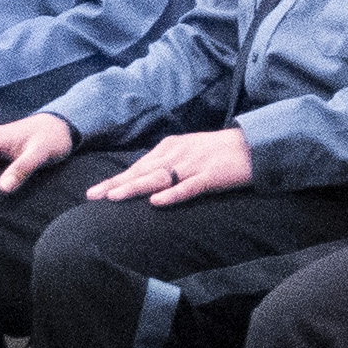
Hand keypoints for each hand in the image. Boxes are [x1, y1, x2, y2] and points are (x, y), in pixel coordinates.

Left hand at [96, 127, 257, 207]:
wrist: (253, 146)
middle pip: (142, 171)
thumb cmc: (219, 152)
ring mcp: (194, 164)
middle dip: (116, 184)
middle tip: (93, 196)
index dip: (115, 179)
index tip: (94, 192)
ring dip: (135, 187)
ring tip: (114, 198)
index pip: (138, 166)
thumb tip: (145, 181)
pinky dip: (172, 194)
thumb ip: (167, 163)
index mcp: (170, 147)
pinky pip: (188, 187)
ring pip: (159, 178)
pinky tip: (156, 202)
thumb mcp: (188, 152)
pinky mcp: (211, 176)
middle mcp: (177, 153)